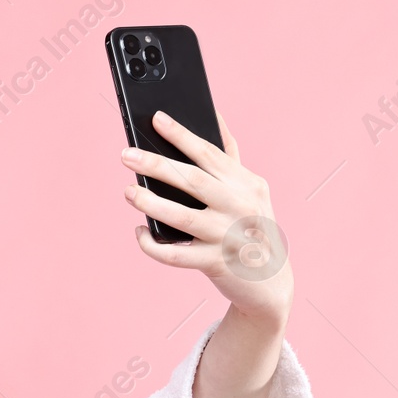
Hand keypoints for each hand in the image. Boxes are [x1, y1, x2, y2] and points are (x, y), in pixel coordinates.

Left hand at [122, 109, 293, 329]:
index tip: (156, 119)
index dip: (181, 135)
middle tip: (126, 155)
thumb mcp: (250, 190)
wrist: (271, 281)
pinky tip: (139, 231)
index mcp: (247, 183)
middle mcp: (240, 207)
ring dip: (151, 203)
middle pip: (192, 180)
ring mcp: (228, 236)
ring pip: (182, 217)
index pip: (209, 153)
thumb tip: (213, 117)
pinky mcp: (215, 264)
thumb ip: (229, 160)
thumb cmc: (250, 226)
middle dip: (157, 165)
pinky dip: (152, 244)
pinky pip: (174, 255)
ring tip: (129, 192)